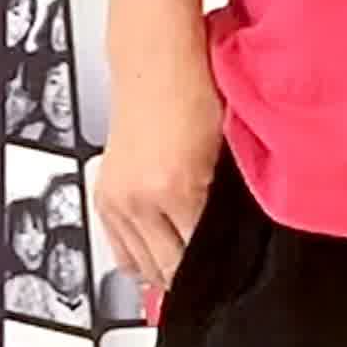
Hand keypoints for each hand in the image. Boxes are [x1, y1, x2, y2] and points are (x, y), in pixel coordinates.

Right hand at [96, 18, 225, 313]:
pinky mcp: (103, 198)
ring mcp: (117, 201)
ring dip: (166, 271)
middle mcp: (140, 200)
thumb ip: (233, 196)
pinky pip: (120, 251)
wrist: (157, 64)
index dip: (223, 270)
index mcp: (177, 187)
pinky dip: (141, 260)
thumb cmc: (199, 93)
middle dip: (196, 277)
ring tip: (193, 273)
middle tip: (220, 282)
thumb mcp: (229, 150)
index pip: (201, 253)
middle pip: (169, 267)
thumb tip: (244, 234)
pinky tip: (161, 259)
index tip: (237, 281)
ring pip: (142, 266)